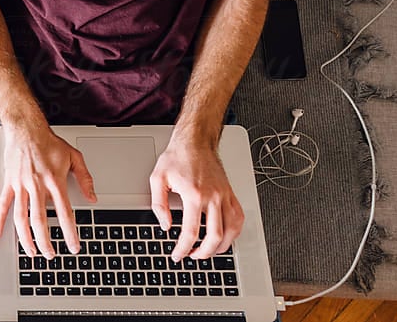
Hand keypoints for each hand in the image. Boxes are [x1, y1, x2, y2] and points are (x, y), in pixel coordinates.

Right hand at [0, 122, 96, 258]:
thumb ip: (85, 178)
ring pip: (21, 218)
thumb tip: (93, 197)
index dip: (69, 232)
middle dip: (45, 242)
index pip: (64, 213)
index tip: (73, 247)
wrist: (26, 129)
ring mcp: (20, 185)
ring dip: (25, 238)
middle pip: (39, 221)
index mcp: (55, 181)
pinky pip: (3, 205)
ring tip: (31, 252)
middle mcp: (36, 186)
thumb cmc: (49, 142)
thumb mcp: (74, 157)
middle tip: (50, 255)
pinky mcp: (9, 183)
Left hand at [148, 137, 243, 260]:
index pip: (191, 232)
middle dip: (203, 253)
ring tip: (209, 251)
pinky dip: (234, 232)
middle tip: (192, 256)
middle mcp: (212, 197)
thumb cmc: (177, 156)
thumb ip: (159, 205)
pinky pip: (239, 217)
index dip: (182, 248)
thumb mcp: (158, 178)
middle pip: (215, 237)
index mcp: (194, 194)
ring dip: (221, 246)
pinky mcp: (230, 193)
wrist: (195, 140)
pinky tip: (225, 236)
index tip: (178, 254)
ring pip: (231, 230)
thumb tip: (165, 225)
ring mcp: (224, 195)